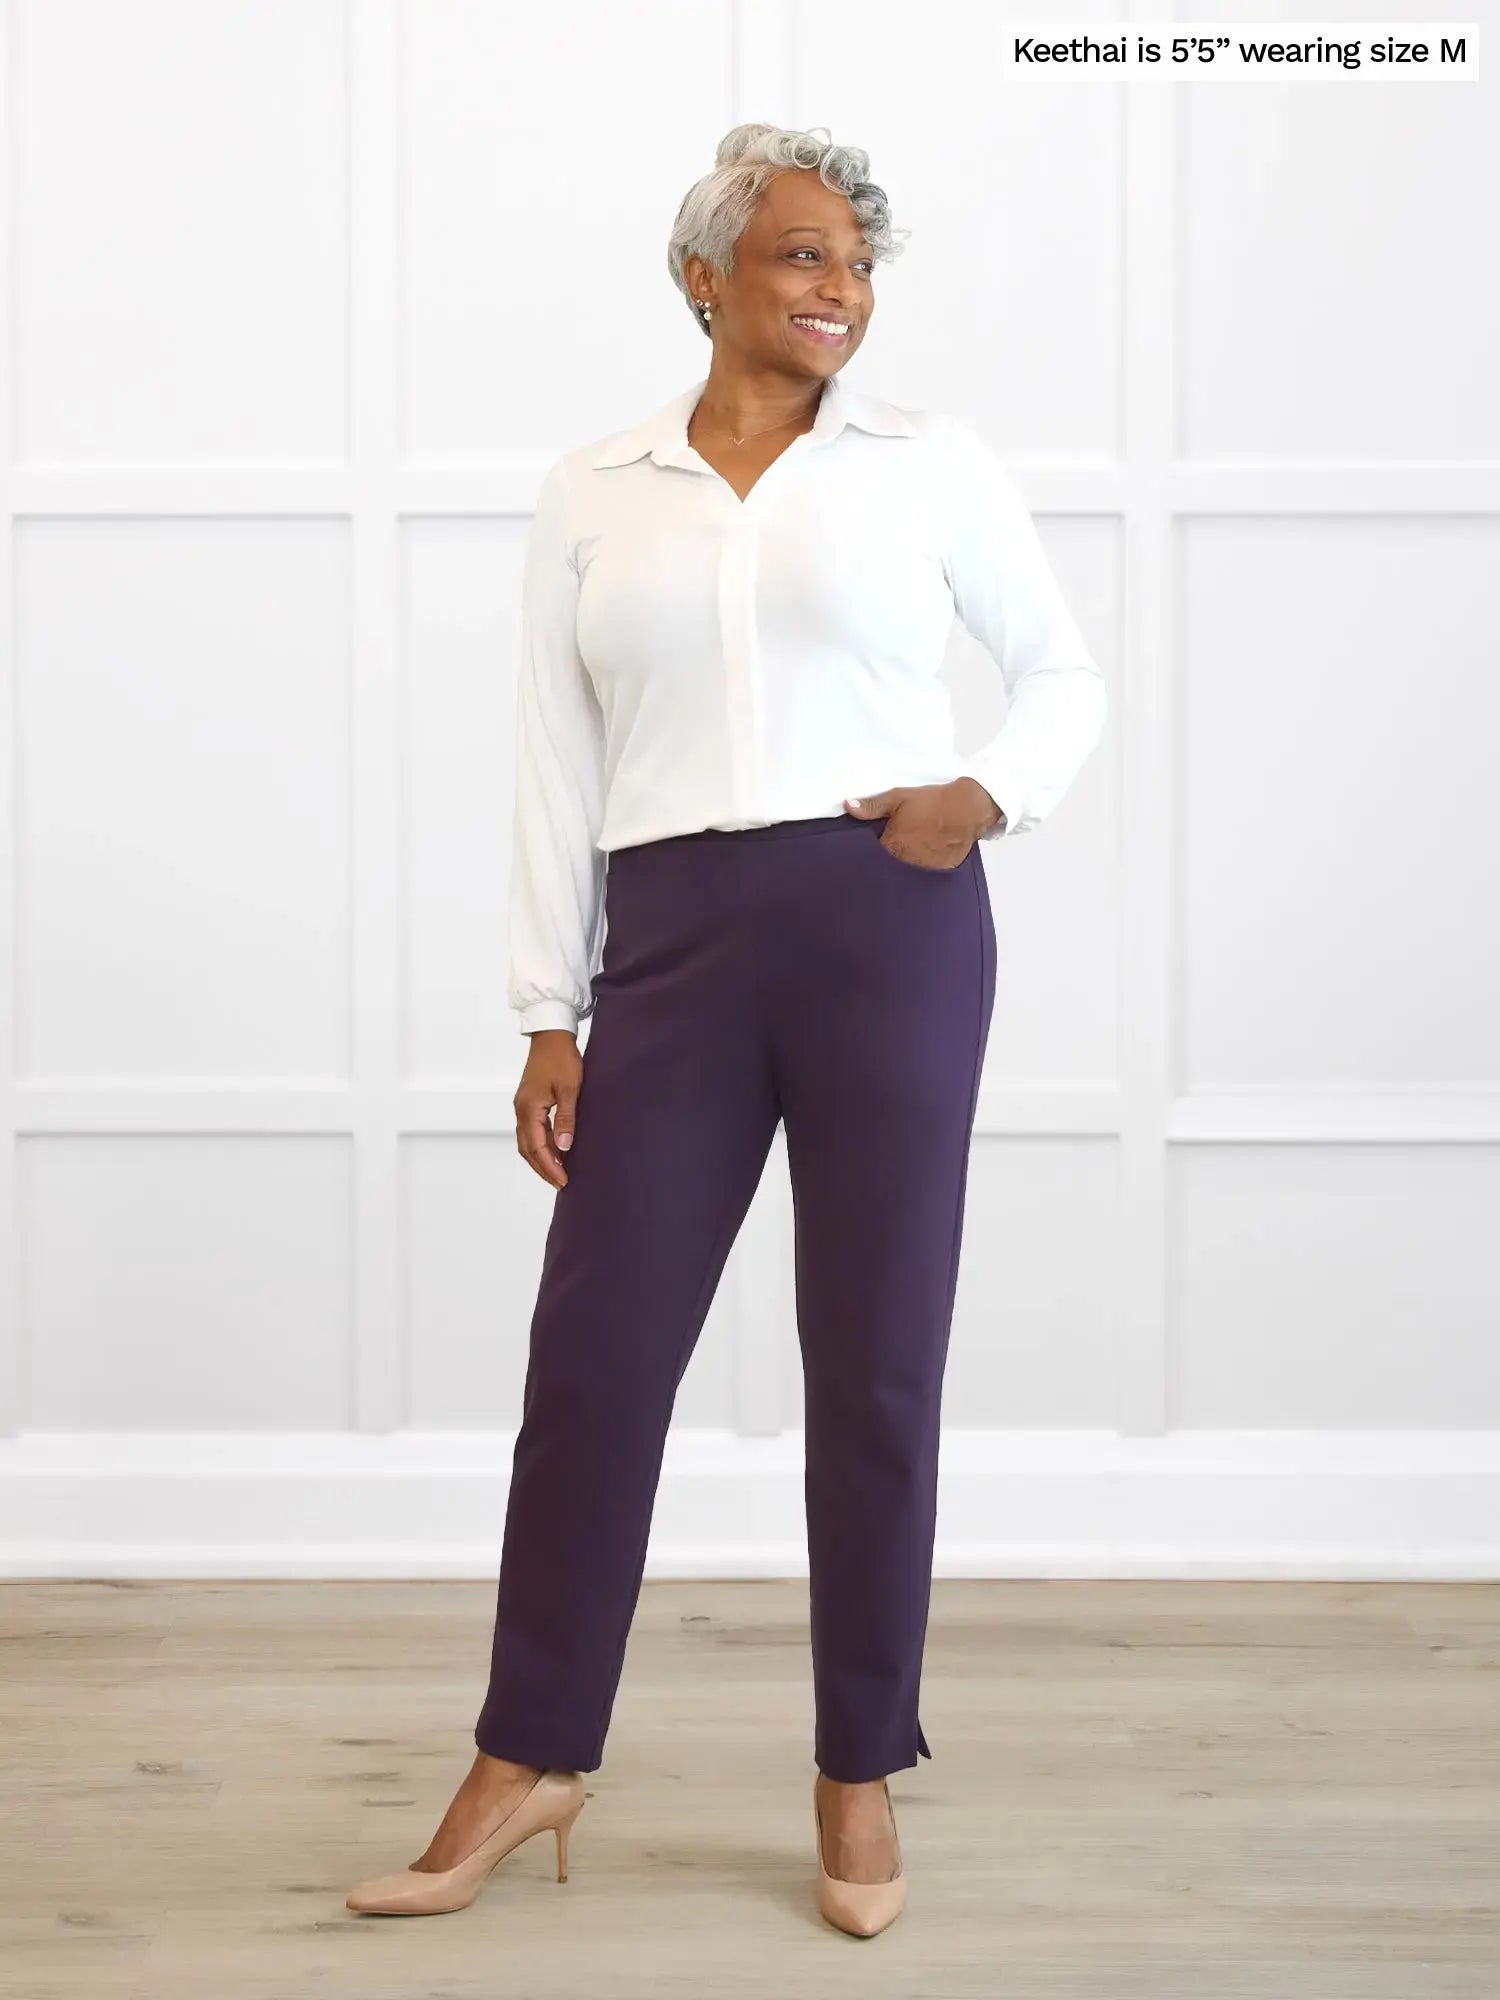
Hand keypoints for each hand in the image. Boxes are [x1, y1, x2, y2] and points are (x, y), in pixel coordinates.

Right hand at [515, 1030, 582, 1187]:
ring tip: (558, 1172)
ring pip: (528, 1142)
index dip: (550, 1167)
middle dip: (543, 1168)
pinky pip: (532, 1131)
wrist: (551, 1035)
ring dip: (541, 1158)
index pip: (537, 1147)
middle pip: (528, 1149)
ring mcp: (523, 1106)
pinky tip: (556, 1150)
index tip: (563, 1181)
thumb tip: (565, 1147)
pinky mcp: (529, 1102)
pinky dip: (542, 1145)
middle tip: (561, 1183)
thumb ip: (566, 1118)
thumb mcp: (570, 1088)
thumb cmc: (561, 1058)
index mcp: (528, 1109)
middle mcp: (521, 1110)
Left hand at [843, 779, 1001, 866]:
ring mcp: (924, 868)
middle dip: (892, 855)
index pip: (872, 857)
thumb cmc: (932, 802)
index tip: (879, 841)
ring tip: (918, 843)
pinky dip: (927, 862)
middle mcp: (906, 862)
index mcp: (891, 846)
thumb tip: (848, 806)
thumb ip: (871, 806)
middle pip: (891, 865)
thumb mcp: (898, 797)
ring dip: (910, 860)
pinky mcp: (941, 870)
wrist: (967, 808)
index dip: (874, 849)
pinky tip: (931, 849)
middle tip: (902, 839)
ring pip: (909, 869)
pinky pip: (928, 871)